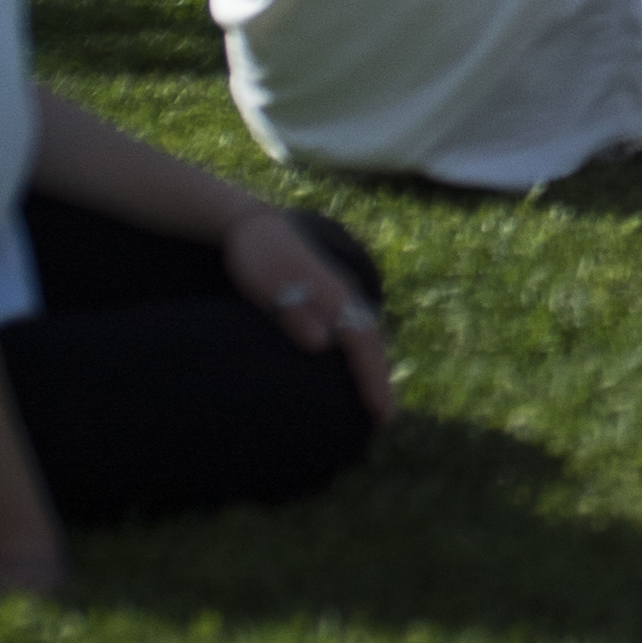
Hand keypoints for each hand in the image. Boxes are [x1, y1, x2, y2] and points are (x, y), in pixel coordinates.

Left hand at [226, 210, 395, 422]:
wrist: (255, 225)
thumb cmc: (260, 258)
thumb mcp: (271, 286)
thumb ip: (296, 314)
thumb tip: (323, 343)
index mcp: (335, 296)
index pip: (362, 344)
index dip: (372, 379)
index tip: (380, 412)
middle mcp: (346, 296)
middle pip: (372, 342)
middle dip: (380, 379)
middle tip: (387, 417)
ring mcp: (341, 293)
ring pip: (367, 334)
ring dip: (375, 366)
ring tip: (378, 397)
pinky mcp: (332, 293)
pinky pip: (357, 327)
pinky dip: (363, 350)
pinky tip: (359, 362)